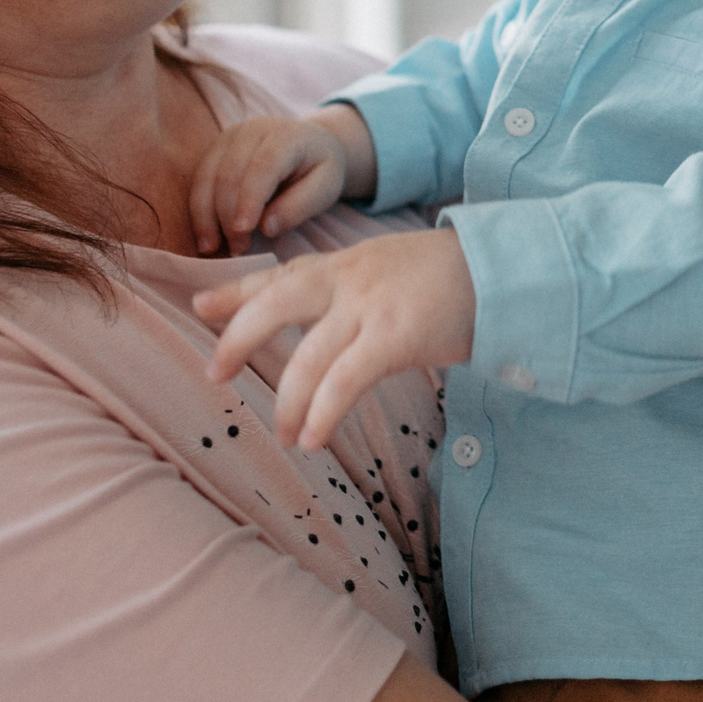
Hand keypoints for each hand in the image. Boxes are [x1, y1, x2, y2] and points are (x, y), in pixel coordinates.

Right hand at [188, 112, 360, 253]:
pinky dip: (199, 210)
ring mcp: (229, 137)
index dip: (249, 199)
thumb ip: (300, 206)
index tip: (243, 231)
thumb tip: (267, 227)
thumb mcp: (326, 187)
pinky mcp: (215, 149)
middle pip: (229, 174)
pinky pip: (199, 180)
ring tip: (213, 248)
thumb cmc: (321, 169)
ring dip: (206, 216)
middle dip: (227, 216)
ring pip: (206, 177)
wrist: (311, 143)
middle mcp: (252, 130)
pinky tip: (205, 236)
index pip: (262, 166)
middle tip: (238, 249)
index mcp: (285, 136)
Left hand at [192, 230, 476, 450]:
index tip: (199, 305)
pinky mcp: (396, 337)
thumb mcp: (388, 268)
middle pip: (275, 304)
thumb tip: (317, 310)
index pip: (280, 274)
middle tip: (212, 373)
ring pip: (309, 356)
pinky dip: (323, 412)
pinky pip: (346, 380)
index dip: (236, 290)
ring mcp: (371, 307)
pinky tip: (311, 437)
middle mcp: (349, 280)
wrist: (502, 269)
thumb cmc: (448, 277)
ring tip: (281, 433)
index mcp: (346, 264)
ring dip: (288, 401)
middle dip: (238, 338)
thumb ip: (350, 285)